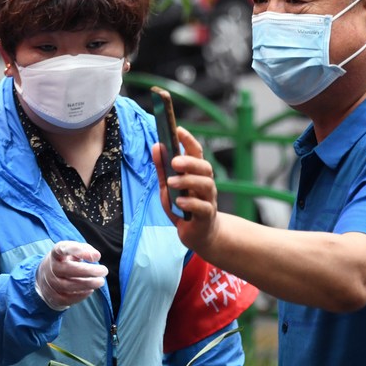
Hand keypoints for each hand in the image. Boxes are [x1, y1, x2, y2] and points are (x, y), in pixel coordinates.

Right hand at [35, 241, 107, 309]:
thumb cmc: (65, 262)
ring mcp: (50, 284)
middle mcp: (51, 268)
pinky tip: (90, 290)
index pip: (61, 249)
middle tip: (104, 271)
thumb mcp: (72, 252)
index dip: (75, 249)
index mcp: (56, 254)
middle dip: (88, 271)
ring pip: (68, 285)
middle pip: (68, 269)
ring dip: (87, 284)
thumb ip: (85, 250)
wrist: (46, 279)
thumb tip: (96, 256)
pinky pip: (68, 298)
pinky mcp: (53, 297)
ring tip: (100, 281)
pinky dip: (81, 295)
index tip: (94, 254)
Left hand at [152, 127, 218, 252]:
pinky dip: (190, 203)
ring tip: (171, 182)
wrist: (198, 234)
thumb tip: (156, 145)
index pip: (196, 152)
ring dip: (188, 181)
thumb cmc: (183, 207)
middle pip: (204, 167)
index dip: (188, 140)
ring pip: (206, 184)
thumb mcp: (167, 186)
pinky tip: (179, 201)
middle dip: (190, 162)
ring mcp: (208, 199)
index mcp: (196, 173)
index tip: (178, 130)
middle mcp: (205, 183)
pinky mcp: (206, 216)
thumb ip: (162, 168)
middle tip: (174, 161)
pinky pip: (203, 207)